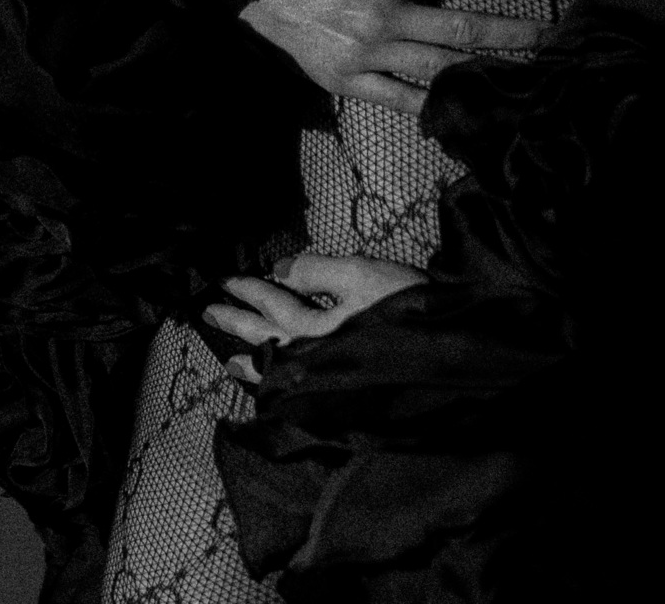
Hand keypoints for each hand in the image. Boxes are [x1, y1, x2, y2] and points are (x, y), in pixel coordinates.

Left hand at [204, 252, 422, 384]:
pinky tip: (276, 385)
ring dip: (253, 362)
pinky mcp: (346, 395)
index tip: (225, 280)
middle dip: (238, 325)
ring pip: (281, 370)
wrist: (455, 354)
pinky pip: (300, 390)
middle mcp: (318, 358)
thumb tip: (277, 270)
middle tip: (209, 313)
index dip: (250, 289)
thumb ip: (317, 271)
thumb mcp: (362, 274)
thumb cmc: (408, 308)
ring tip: (229, 360)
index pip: (274, 304)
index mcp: (318, 327)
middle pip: (268, 339)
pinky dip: (281, 385)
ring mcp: (331, 382)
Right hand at [230, 0, 551, 111]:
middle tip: (556, 35)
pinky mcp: (348, 82)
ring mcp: (368, 54)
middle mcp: (385, 17)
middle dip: (517, 31)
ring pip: (440, 69)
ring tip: (524, 76)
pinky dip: (433, 105)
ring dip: (485, 72)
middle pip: (465, 29)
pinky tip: (464, 107)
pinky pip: (400, 100)